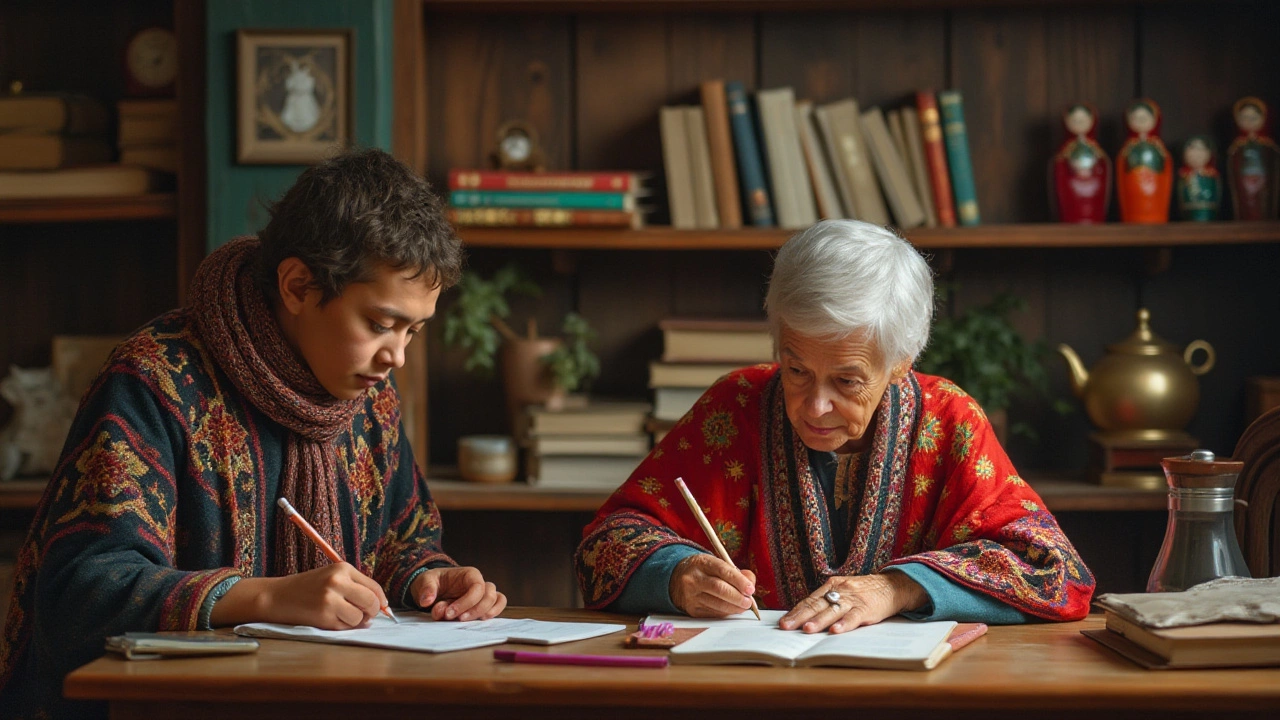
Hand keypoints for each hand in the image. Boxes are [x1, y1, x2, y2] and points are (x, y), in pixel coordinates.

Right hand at [211, 562, 387, 629]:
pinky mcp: (323, 615)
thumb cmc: (306, 588)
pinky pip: (345, 626)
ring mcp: (330, 598)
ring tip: (341, 616)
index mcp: (342, 568)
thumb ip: (354, 587)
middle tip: (365, 617)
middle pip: (371, 602)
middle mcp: (338, 581)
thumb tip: (380, 606)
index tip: (382, 608)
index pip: (374, 587)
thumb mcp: (330, 578)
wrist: (276, 596)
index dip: (381, 601)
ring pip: (360, 617)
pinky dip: (343, 627)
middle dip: (372, 613)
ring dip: (355, 622)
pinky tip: (330, 620)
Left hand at [410, 566, 505, 620]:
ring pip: (496, 600)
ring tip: (467, 621)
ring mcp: (484, 594)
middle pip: (488, 596)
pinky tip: (481, 620)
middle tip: (455, 619)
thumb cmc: (433, 582)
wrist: (434, 588)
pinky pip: (498, 605)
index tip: (449, 613)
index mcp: (469, 574)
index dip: (466, 603)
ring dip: (482, 613)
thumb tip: (427, 601)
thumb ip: (427, 589)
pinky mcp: (484, 604)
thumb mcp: (426, 580)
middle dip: (474, 611)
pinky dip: (494, 612)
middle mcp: (480, 583)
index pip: (477, 587)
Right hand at [669, 553, 756, 617]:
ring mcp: (691, 595)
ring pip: (717, 604)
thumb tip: (750, 583)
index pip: (723, 571)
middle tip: (748, 601)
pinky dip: (726, 613)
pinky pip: (713, 614)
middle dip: (738, 597)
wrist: (676, 579)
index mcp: (702, 563)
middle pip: (720, 589)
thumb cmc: (703, 571)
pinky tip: (731, 609)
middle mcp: (694, 579)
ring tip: (743, 606)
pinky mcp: (692, 610)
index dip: (739, 581)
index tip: (750, 589)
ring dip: (734, 608)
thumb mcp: (715, 564)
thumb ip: (736, 572)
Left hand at [779, 572, 926, 633]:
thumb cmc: (864, 592)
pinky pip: (854, 617)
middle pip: (817, 605)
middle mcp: (840, 591)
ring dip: (819, 621)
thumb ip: (828, 601)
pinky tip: (835, 631)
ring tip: (807, 629)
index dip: (796, 611)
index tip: (783, 622)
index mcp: (832, 586)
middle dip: (800, 617)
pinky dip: (844, 624)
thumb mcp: (843, 591)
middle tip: (786, 626)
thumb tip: (806, 617)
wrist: (891, 586)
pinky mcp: (866, 608)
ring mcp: (853, 599)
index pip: (810, 600)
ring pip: (833, 610)